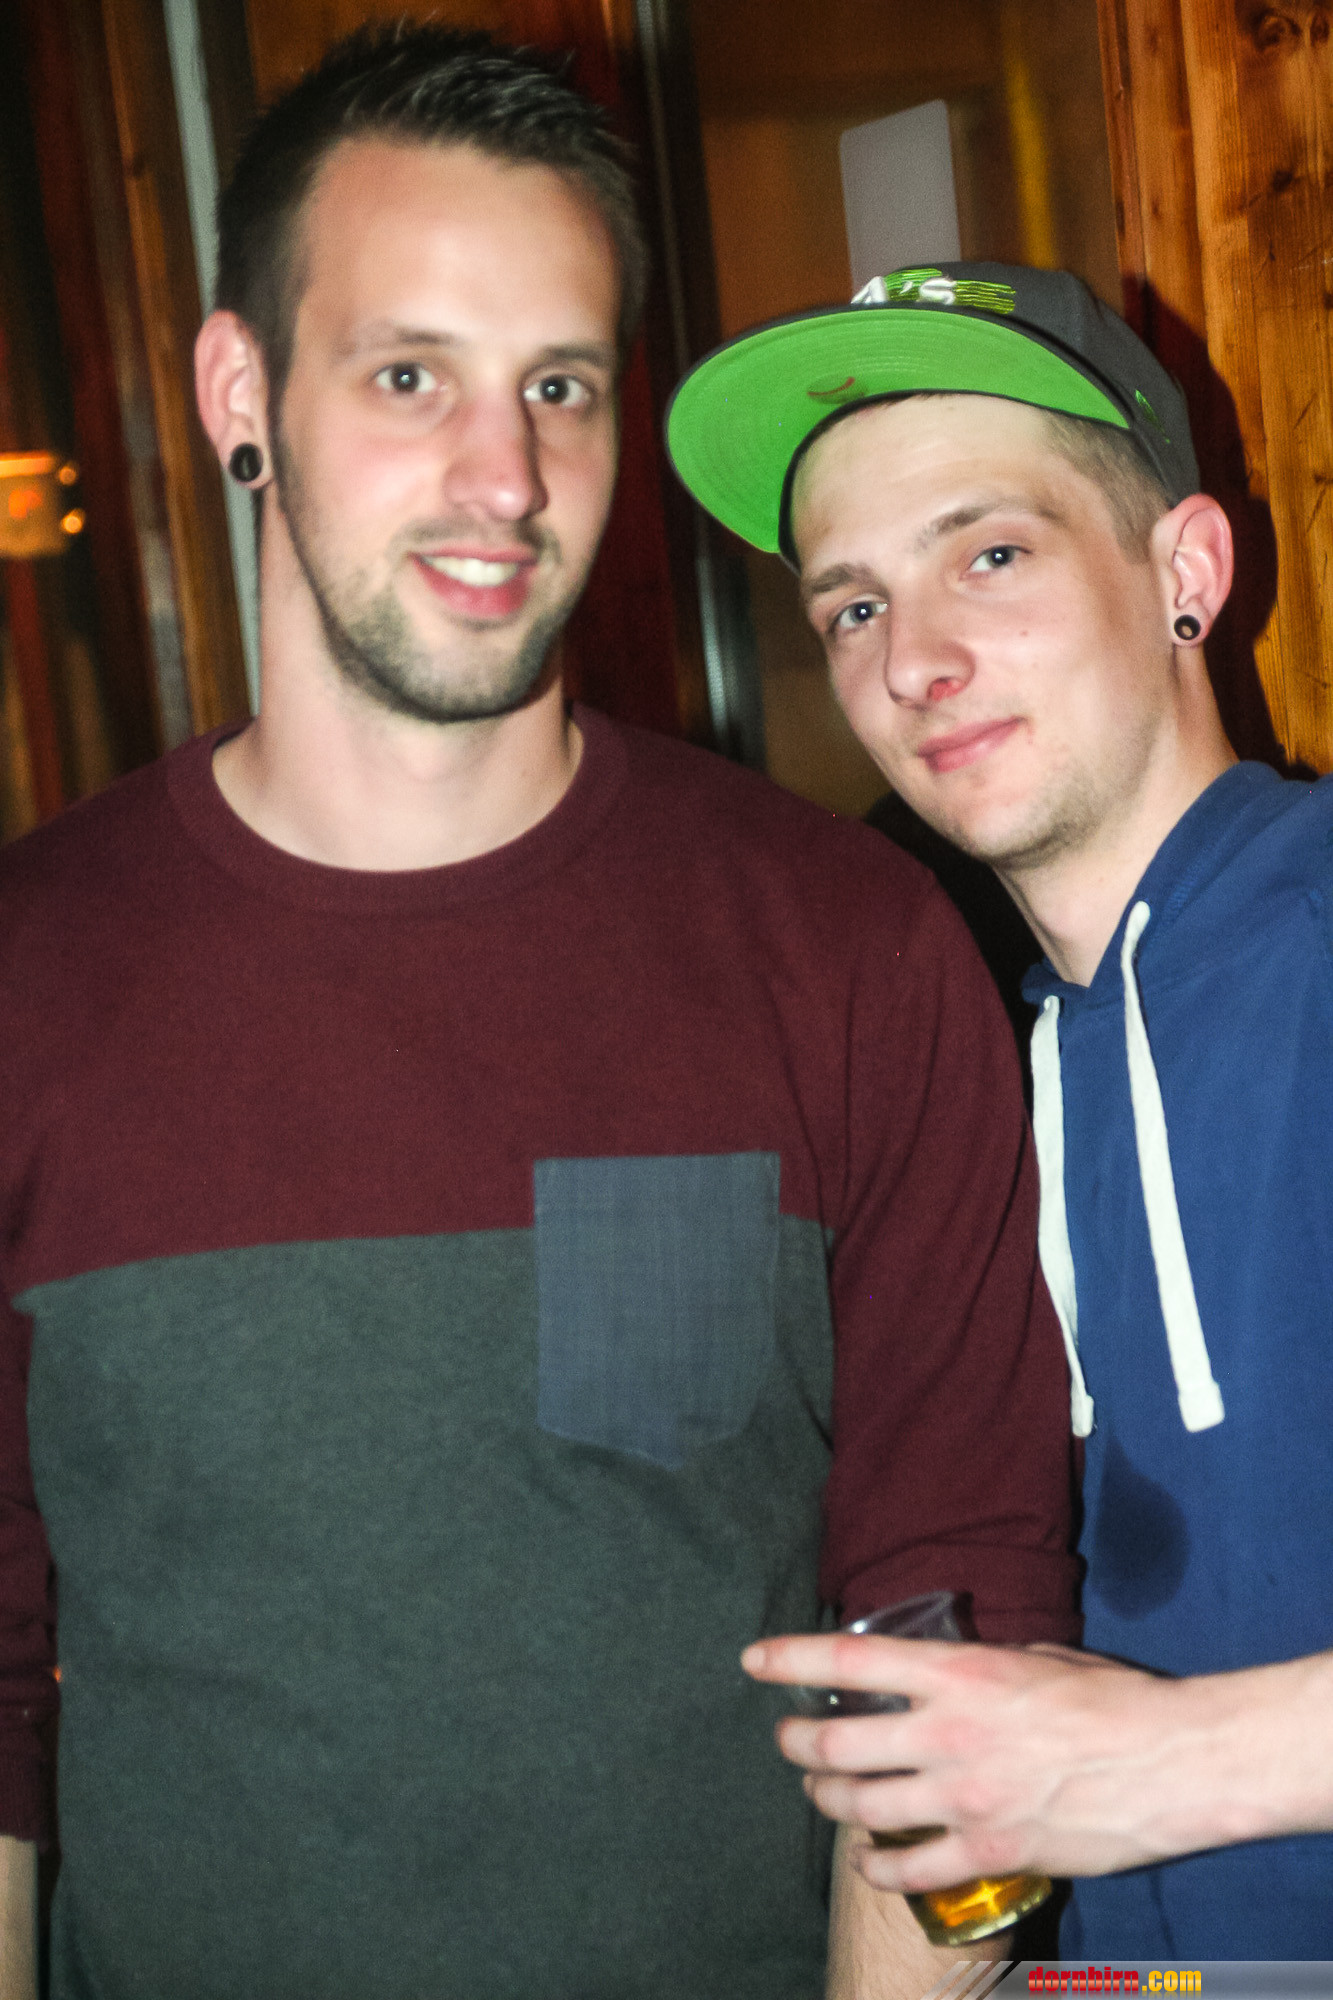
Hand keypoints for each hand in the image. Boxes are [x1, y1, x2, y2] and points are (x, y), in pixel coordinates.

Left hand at [742, 1631, 1228, 1886]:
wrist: (1168, 1762)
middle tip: (788, 1738)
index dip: (791, 1658)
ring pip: (861, 1805)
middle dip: (797, 1741)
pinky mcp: (988, 1851)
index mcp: (958, 1673)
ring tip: (820, 1791)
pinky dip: (877, 1865)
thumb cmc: (1109, 1699)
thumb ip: (975, 1670)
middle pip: (837, 1742)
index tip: (753, 1661)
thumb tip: (942, 1678)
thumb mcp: (1033, 1657)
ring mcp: (963, 1797)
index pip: (851, 1659)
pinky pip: (909, 1869)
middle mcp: (947, 1733)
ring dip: (828, 1799)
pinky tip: (868, 1860)